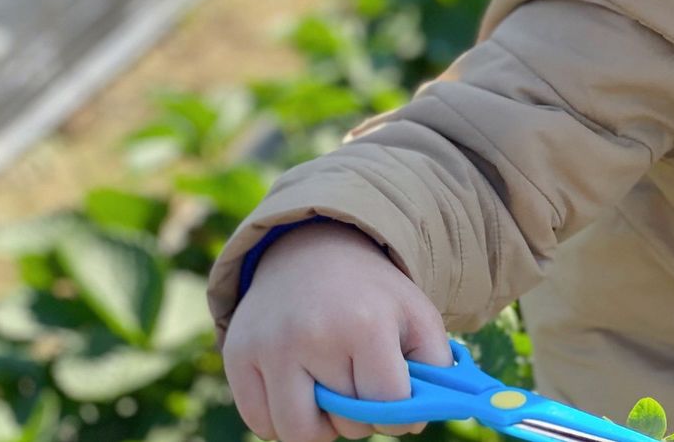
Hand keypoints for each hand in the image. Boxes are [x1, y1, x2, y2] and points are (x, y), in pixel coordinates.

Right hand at [222, 220, 453, 440]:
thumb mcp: (418, 317)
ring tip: (332, 393)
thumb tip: (419, 421)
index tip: (397, 402)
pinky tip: (300, 388)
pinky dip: (283, 419)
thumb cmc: (373, 295)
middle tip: (362, 383)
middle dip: (361, 415)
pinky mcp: (237, 354)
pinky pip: (261, 423)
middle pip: (345, 424)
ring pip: (297, 433)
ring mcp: (268, 346)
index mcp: (365, 324)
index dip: (400, 416)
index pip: (388, 407)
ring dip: (321, 426)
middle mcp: (311, 335)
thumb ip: (437, 369)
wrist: (313, 250)